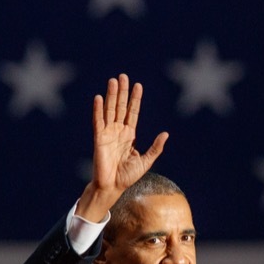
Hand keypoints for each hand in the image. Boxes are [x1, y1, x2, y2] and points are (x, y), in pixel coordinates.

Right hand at [78, 74, 167, 219]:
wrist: (113, 187)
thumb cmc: (128, 176)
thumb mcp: (146, 161)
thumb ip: (155, 147)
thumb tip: (166, 134)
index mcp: (129, 135)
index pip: (132, 112)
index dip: (135, 99)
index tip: (138, 85)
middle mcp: (118, 131)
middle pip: (120, 107)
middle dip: (122, 92)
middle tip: (123, 76)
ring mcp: (108, 133)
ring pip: (110, 110)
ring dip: (111, 95)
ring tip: (113, 81)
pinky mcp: (99, 138)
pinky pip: (98, 121)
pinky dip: (98, 109)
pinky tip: (99, 98)